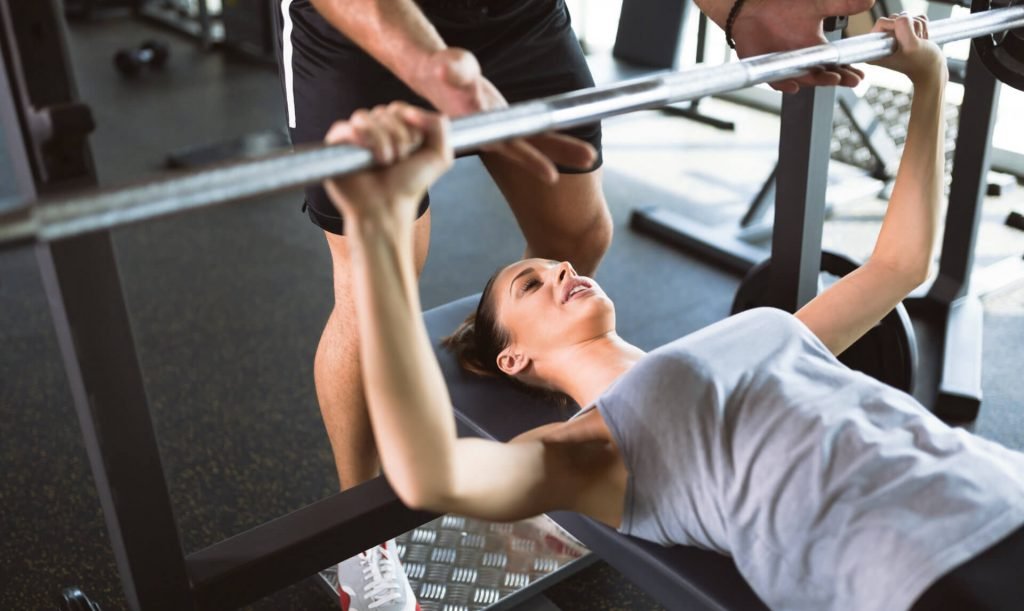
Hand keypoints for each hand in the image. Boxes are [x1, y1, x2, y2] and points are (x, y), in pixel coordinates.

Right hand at [322, 102, 452, 224]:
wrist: (388, 208)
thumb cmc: (409, 185)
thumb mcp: (439, 156)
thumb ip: (439, 124)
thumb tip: (411, 110)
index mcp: (394, 129)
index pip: (399, 108)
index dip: (409, 124)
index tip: (414, 147)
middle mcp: (373, 131)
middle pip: (383, 111)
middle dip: (398, 134)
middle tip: (400, 159)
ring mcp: (354, 138)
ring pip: (363, 116)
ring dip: (381, 138)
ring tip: (386, 161)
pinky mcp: (336, 146)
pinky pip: (345, 127)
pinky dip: (362, 138)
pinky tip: (372, 158)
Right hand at [410, 48, 596, 182]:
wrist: (436, 79)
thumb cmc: (439, 72)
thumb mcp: (445, 67)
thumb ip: (452, 68)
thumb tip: (447, 68)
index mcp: (484, 128)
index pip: (511, 145)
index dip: (531, 160)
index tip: (552, 175)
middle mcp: (496, 133)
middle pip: (534, 146)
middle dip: (562, 153)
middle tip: (592, 159)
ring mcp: (504, 128)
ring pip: (539, 139)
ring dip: (564, 147)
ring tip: (592, 157)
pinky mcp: (508, 121)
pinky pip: (536, 128)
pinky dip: (554, 134)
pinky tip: (574, 142)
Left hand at [730, 0, 870, 92]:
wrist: (750, 8)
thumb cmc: (782, 7)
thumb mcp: (817, 6)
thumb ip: (842, 5)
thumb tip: (870, 1)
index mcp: (816, 48)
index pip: (836, 64)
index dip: (848, 71)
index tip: (860, 75)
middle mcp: (803, 60)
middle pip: (823, 75)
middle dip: (838, 78)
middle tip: (851, 80)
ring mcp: (785, 66)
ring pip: (804, 80)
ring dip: (817, 81)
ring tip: (832, 79)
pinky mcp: (766, 70)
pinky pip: (777, 81)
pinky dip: (785, 85)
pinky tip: (795, 86)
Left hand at [869, 14, 946, 83]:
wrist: (934, 70)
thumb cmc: (922, 63)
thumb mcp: (911, 46)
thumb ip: (903, 28)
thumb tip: (901, 17)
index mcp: (875, 49)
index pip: (882, 23)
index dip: (897, 26)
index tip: (905, 41)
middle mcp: (882, 43)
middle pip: (895, 17)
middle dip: (911, 27)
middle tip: (915, 43)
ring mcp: (894, 37)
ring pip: (906, 17)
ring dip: (918, 28)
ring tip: (919, 43)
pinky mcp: (906, 33)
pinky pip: (916, 18)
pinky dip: (923, 27)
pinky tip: (922, 40)